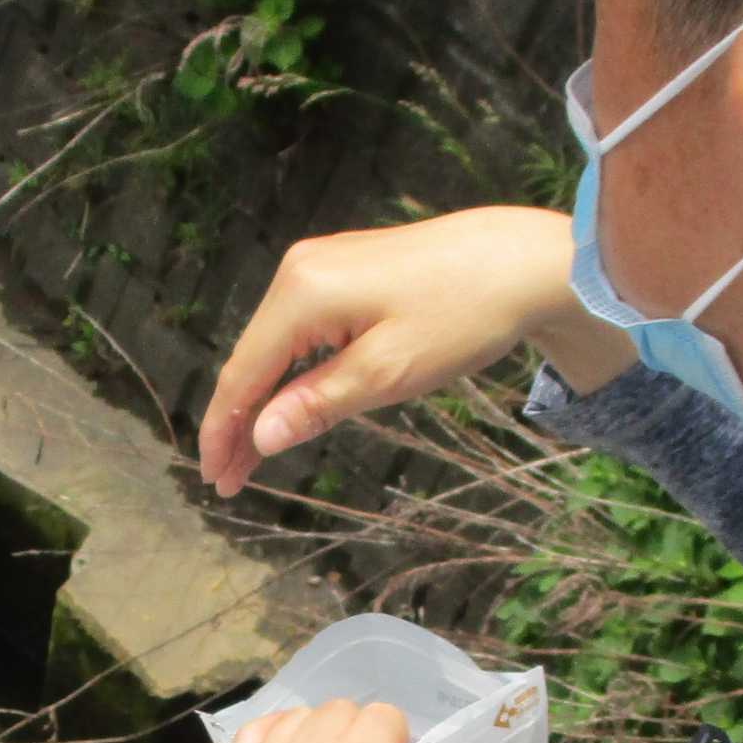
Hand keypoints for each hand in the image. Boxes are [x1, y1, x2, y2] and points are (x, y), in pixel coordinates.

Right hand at [196, 208, 630, 498]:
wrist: (525, 260)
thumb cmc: (463, 315)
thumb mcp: (387, 373)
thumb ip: (317, 404)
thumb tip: (259, 436)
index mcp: (301, 292)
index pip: (242, 373)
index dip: (224, 432)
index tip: (217, 482)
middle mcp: (300, 270)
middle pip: (252, 358)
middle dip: (239, 422)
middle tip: (231, 482)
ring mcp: (322, 264)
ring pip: (276, 345)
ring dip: (264, 399)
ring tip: (254, 455)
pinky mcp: (347, 268)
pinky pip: (302, 329)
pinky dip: (291, 371)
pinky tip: (290, 404)